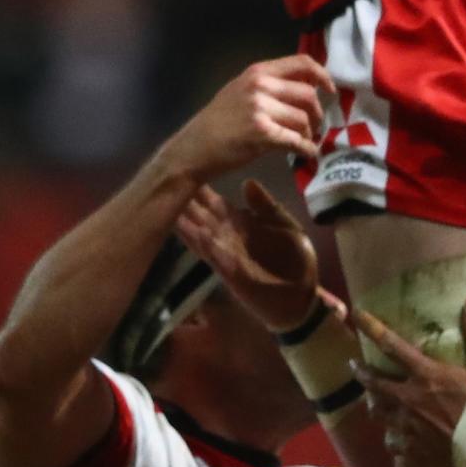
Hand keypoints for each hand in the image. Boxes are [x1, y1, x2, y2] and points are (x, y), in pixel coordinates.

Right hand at [167, 56, 334, 179]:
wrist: (194, 149)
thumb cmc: (217, 122)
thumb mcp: (239, 90)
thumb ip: (269, 85)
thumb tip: (306, 89)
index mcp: (257, 71)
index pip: (302, 63)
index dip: (323, 76)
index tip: (331, 90)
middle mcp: (260, 85)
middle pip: (308, 94)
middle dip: (316, 114)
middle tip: (313, 127)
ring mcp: (260, 109)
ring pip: (304, 119)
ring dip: (309, 134)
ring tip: (303, 142)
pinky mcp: (262, 134)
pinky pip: (297, 141)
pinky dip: (307, 150)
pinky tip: (306, 154)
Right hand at [175, 179, 326, 333]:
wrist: (301, 297)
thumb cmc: (295, 261)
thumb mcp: (285, 226)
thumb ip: (266, 206)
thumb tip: (247, 182)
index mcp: (242, 223)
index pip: (215, 203)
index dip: (201, 188)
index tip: (186, 169)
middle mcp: (228, 236)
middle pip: (201, 215)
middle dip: (185, 200)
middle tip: (164, 180)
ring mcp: (225, 254)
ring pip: (200, 234)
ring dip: (185, 221)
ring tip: (166, 203)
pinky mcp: (229, 272)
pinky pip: (212, 255)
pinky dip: (201, 244)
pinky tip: (190, 230)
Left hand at [362, 295, 465, 466]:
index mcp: (426, 375)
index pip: (392, 345)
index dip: (372, 328)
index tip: (358, 315)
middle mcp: (410, 398)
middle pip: (374, 383)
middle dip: (361, 372)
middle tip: (354, 365)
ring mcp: (409, 426)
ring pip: (378, 414)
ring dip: (374, 405)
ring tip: (373, 401)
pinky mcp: (415, 448)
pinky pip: (392, 443)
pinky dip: (392, 439)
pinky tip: (395, 437)